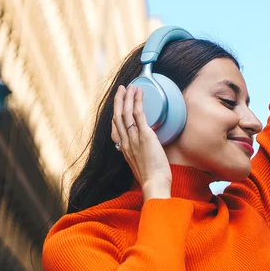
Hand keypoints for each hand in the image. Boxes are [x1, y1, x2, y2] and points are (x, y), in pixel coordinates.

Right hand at [111, 85, 172, 199]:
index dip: (116, 115)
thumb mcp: (141, 166)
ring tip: (130, 87)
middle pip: (117, 117)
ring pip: (126, 113)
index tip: (118, 107)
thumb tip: (147, 150)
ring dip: (127, 97)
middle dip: (119, 101)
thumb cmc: (152, 179)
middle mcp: (126, 142)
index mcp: (124, 149)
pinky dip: (138, 101)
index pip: (115, 129)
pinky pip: (138, 114)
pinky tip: (139, 92)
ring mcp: (134, 138)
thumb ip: (141, 156)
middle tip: (122, 89)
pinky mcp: (144, 135)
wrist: (154, 184)